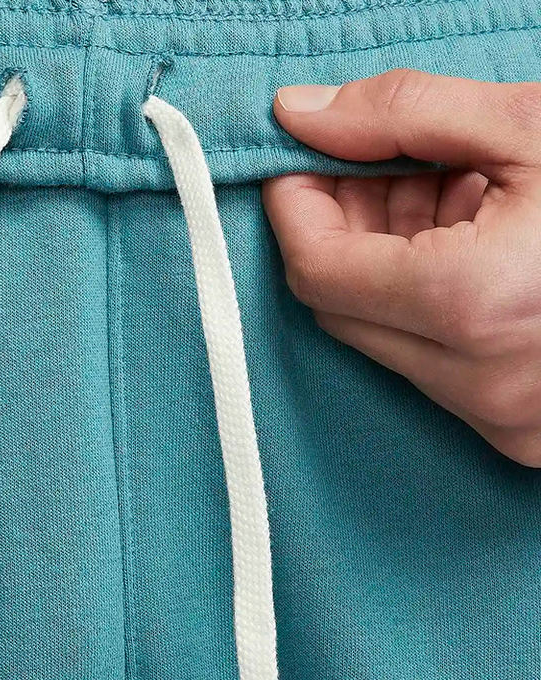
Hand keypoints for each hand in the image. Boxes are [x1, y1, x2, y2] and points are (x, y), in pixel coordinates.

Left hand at [263, 70, 540, 466]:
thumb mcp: (534, 128)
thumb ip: (404, 114)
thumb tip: (300, 112)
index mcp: (475, 304)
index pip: (317, 271)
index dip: (296, 209)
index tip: (298, 161)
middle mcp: (478, 381)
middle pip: (339, 307)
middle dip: (338, 230)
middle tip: (370, 168)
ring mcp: (497, 419)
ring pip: (380, 339)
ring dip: (382, 267)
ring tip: (439, 199)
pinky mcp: (513, 434)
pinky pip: (426, 367)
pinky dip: (422, 307)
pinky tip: (468, 250)